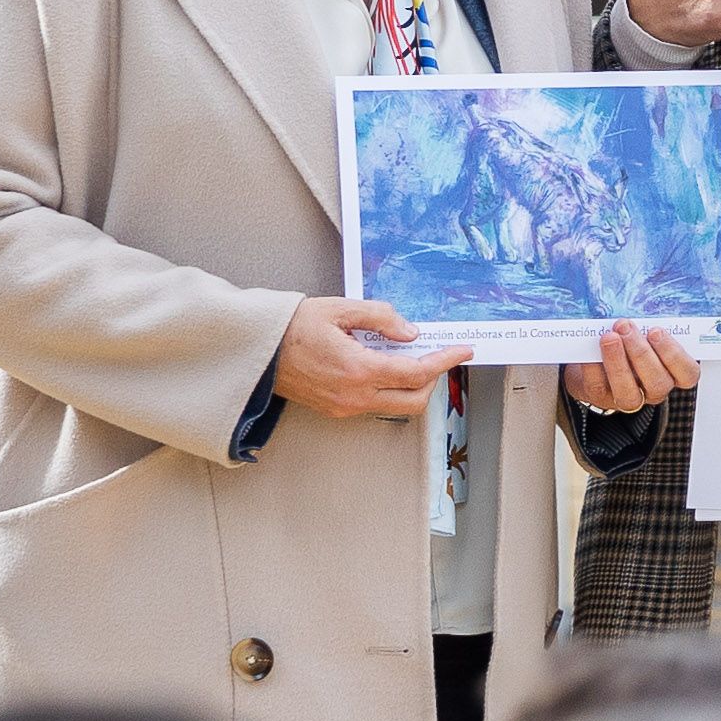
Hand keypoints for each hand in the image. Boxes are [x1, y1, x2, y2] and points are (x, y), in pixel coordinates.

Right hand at [272, 297, 469, 422]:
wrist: (257, 351)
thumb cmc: (293, 327)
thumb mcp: (341, 309)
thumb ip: (381, 318)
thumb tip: (410, 332)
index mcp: (358, 370)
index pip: (416, 373)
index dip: (445, 361)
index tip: (462, 351)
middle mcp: (354, 396)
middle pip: (414, 400)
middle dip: (434, 379)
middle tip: (439, 355)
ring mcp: (344, 408)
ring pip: (395, 405)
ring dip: (412, 386)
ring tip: (412, 357)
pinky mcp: (335, 410)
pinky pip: (375, 405)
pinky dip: (390, 389)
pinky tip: (386, 366)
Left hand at [560, 320, 702, 413]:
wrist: (595, 357)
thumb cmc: (628, 340)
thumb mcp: (644, 330)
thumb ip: (647, 324)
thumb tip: (642, 304)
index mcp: (672, 372)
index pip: (687, 373)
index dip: (674, 355)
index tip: (656, 331)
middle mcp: (654, 389)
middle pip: (658, 382)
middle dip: (641, 352)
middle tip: (625, 326)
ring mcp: (629, 397)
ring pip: (629, 393)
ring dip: (618, 362)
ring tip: (609, 337)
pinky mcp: (602, 398)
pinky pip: (599, 387)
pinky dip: (594, 367)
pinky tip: (591, 348)